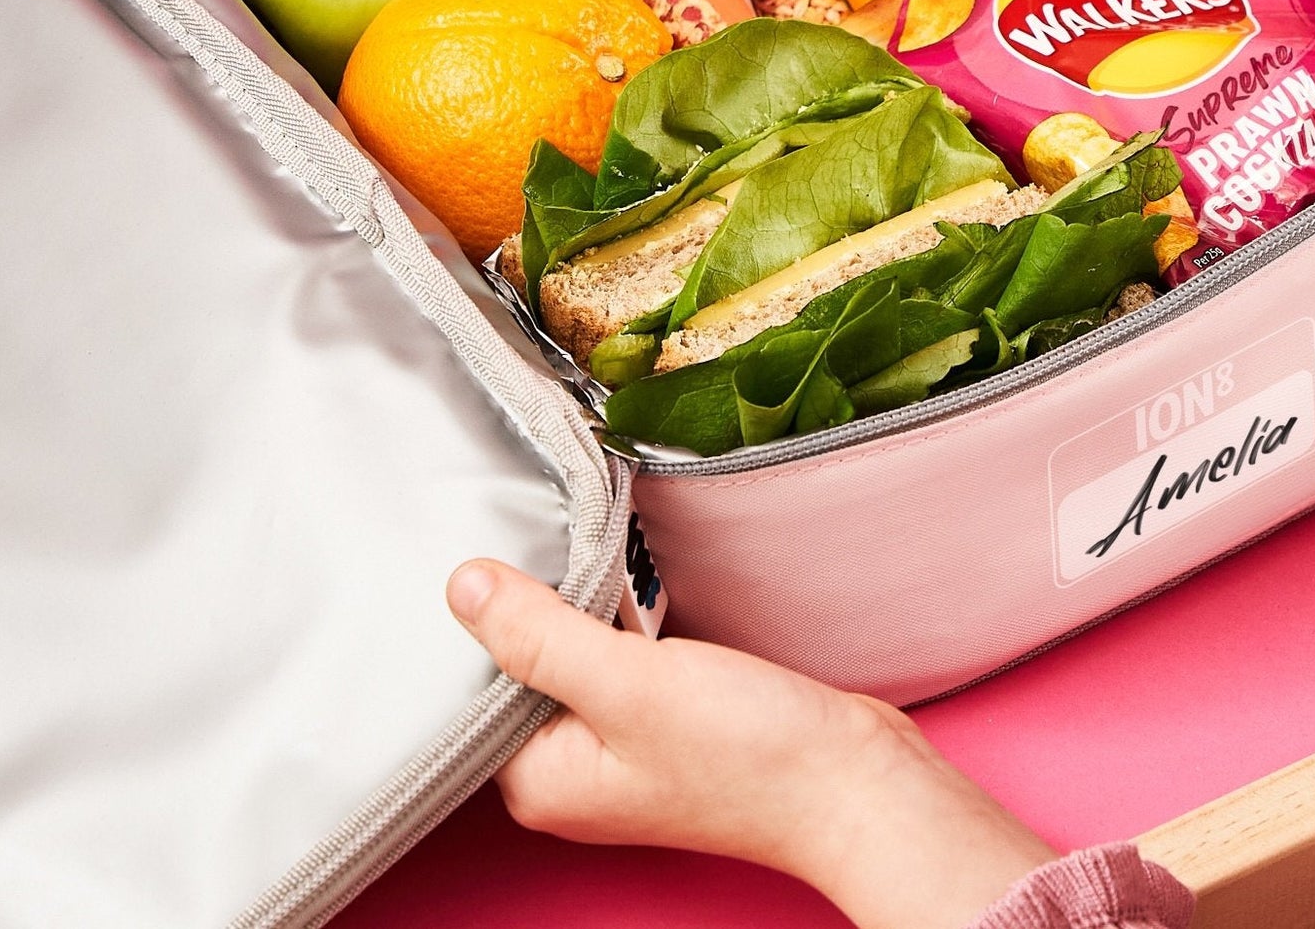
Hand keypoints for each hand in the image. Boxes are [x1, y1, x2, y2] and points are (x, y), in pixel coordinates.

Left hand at [447, 560, 1052, 928]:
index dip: (480, 617)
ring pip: (574, 655)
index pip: (475, 686)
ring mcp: (624, 746)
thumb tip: (461, 586)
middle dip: (533, 604)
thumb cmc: (746, 753)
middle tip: (540, 534)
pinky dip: (623, 617)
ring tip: (590, 550)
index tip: (484, 548)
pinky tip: (633, 581)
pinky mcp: (668, 719)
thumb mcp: (628, 681)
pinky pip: (621, 656)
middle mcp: (574, 770)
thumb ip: (541, 633)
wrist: (853, 779)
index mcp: (541, 781)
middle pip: (523, 668)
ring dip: (582, 604)